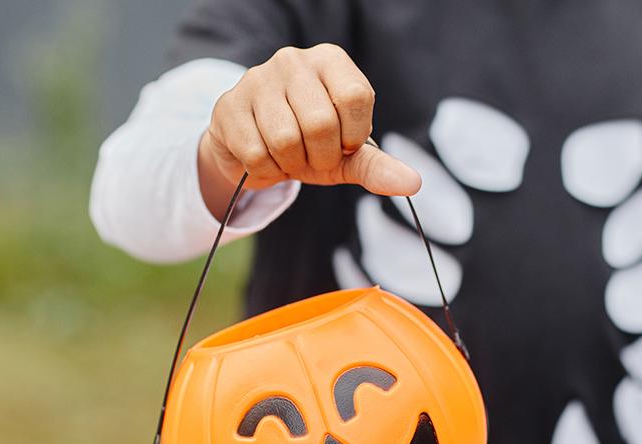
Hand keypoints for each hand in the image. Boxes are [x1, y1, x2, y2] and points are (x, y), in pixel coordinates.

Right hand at [197, 43, 420, 218]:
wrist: (252, 149)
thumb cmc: (308, 145)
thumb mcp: (346, 154)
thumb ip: (377, 166)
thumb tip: (413, 184)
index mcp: (331, 61)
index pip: (355, 97)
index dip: (352, 135)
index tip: (342, 143)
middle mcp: (293, 60)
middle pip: (320, 122)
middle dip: (320, 156)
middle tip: (312, 157)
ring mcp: (257, 79)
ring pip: (285, 139)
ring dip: (291, 164)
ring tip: (288, 157)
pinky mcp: (229, 105)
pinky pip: (255, 153)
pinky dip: (266, 170)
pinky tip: (265, 158)